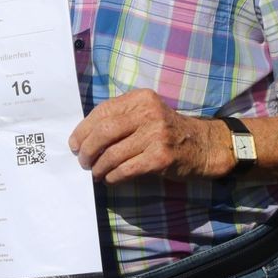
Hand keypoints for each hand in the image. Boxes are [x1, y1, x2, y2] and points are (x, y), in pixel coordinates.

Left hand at [68, 89, 231, 183]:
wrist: (203, 145)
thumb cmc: (167, 131)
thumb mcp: (146, 114)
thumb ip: (120, 118)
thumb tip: (84, 138)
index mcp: (141, 98)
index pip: (102, 111)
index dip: (83, 129)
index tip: (74, 144)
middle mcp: (149, 113)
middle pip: (104, 131)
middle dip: (87, 149)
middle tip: (83, 161)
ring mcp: (156, 135)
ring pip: (113, 154)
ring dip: (99, 167)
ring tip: (95, 173)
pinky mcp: (161, 158)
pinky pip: (126, 169)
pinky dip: (113, 177)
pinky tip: (110, 179)